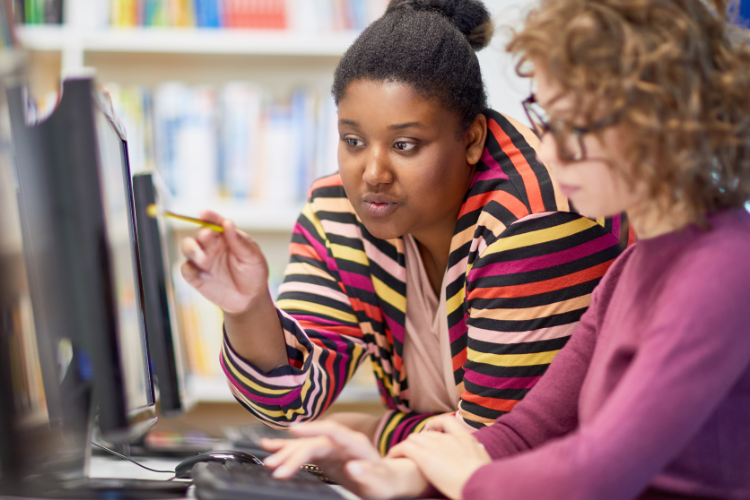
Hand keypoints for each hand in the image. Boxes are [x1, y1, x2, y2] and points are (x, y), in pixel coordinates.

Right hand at [180, 210, 268, 314]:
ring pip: (187, 247)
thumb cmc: (254, 273)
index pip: (214, 222)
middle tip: (208, 237)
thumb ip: (240, 241)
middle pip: (199, 233)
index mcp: (226, 236)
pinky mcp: (196, 276)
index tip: (204, 214)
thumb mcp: (253, 257)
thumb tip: (227, 223)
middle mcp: (211, 245)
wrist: (250, 298)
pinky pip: (186, 269)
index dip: (208, 216)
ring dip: (192, 249)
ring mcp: (203, 260)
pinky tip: (203, 275)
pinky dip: (190, 269)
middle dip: (202, 234)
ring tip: (205, 259)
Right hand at [262, 421, 426, 498]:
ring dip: (286, 452)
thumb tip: (353, 467)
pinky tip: (270, 447)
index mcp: (355, 443)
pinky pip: (303, 450)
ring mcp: (331, 447)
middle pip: (313, 442)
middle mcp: (340, 441)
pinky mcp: (324, 455)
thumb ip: (368, 473)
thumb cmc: (385, 481)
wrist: (386, 479)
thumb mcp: (380, 482)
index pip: (331, 431)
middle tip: (275, 467)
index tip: (294, 430)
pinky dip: (287, 449)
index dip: (313, 428)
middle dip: (292, 453)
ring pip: (305, 445)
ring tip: (267, 459)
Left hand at [387, 415, 490, 499]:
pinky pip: (404, 448)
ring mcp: (436, 446)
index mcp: (464, 438)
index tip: (431, 430)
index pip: (447, 421)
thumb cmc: (484, 477)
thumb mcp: (484, 459)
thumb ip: (477, 451)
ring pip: (413, 438)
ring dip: (406, 446)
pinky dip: (396, 451)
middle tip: (413, 452)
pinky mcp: (424, 456)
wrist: (479, 482)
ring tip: (400, 455)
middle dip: (418, 441)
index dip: (436, 423)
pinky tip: (391, 456)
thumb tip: (479, 448)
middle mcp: (448, 438)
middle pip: (426, 433)